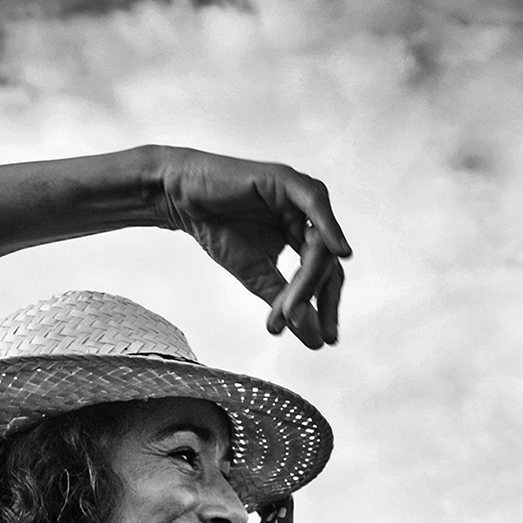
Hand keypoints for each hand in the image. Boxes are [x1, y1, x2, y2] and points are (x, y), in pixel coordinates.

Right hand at [153, 150, 351, 349]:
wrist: (182, 201)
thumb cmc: (218, 230)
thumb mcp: (258, 276)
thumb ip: (287, 303)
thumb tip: (316, 339)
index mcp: (304, 234)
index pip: (326, 274)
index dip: (327, 307)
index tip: (325, 341)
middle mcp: (308, 215)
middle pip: (328, 262)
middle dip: (320, 298)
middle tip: (311, 331)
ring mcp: (300, 196)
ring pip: (320, 243)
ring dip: (309, 280)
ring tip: (291, 310)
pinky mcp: (287, 180)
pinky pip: (316, 205)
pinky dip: (330, 228)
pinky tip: (339, 252)